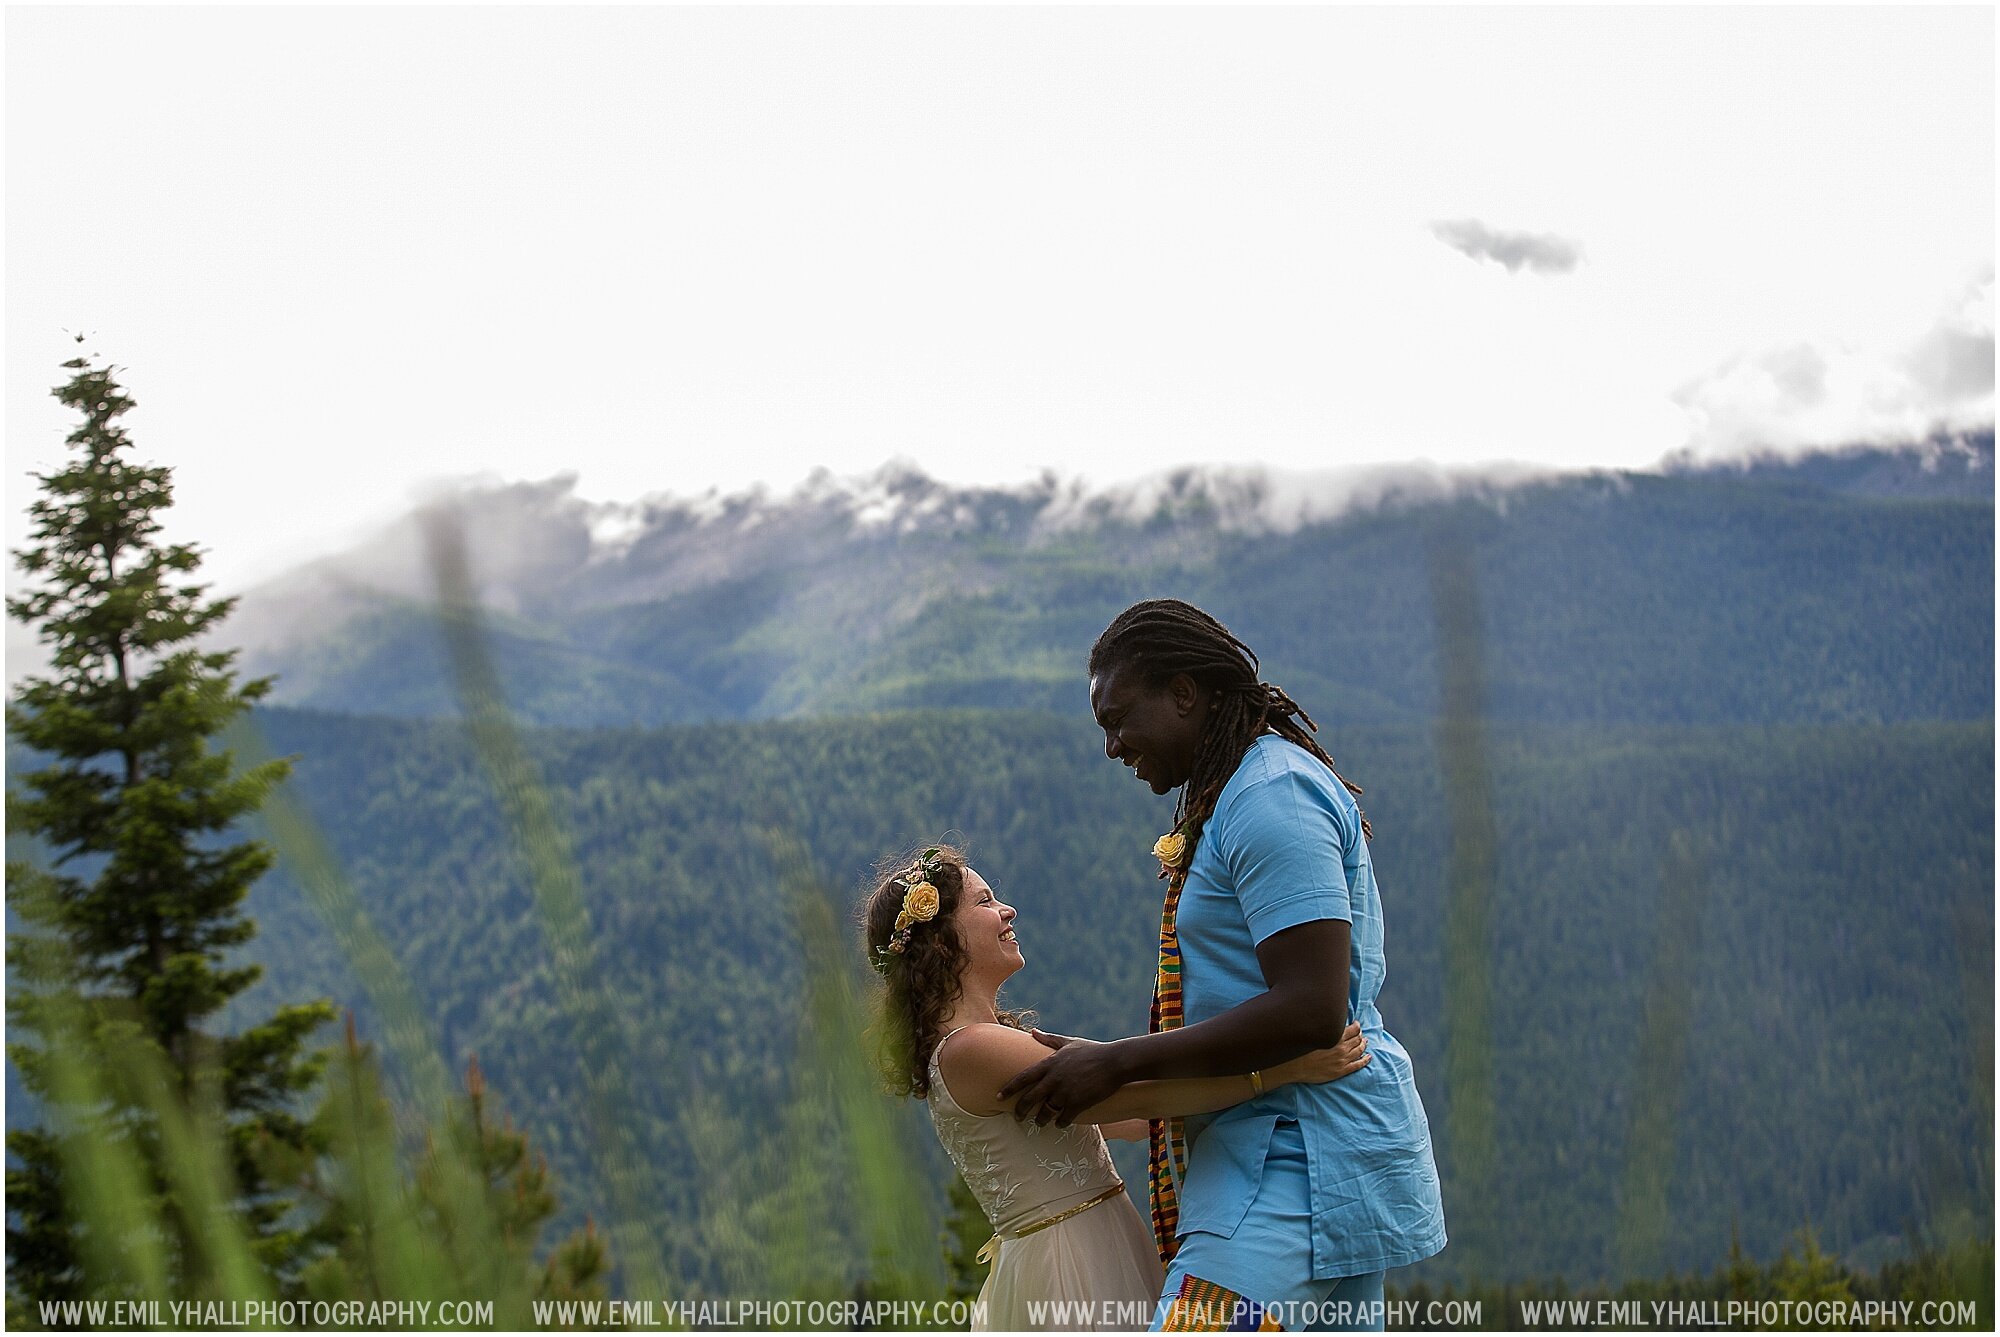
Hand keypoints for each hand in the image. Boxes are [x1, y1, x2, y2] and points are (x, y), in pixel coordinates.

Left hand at [996, 1032, 1124, 1126]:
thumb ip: (1048, 1039)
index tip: (998, 1096)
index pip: (1023, 1078)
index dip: (1009, 1088)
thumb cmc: (1092, 1051)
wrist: (1115, 1061)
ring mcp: (1065, 1092)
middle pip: (1029, 1099)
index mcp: (1049, 1064)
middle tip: (1017, 1117)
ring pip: (1045, 1112)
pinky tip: (1060, 1124)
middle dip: (1020, 1110)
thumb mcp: (1068, 1042)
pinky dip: (1060, 1123)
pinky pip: (1063, 1119)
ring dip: (1040, 1120)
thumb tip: (1032, 1031)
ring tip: (1039, 1123)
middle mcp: (1054, 1079)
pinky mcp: (1078, 1103)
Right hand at [1272, 1022, 1369, 1085]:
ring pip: (1359, 1050)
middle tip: (1361, 1034)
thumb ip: (1325, 1026)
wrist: (1295, 1066)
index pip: (1353, 1029)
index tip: (1356, 1025)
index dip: (1357, 1026)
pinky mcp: (1341, 1071)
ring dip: (1363, 1045)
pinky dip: (1365, 1060)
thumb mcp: (1313, 1032)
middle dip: (1360, 1035)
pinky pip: (1358, 1065)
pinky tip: (1368, 1057)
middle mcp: (1341, 1047)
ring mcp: (1342, 1059)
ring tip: (1365, 1042)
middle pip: (1357, 1039)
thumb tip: (1331, 1021)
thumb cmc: (1301, 1048)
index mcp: (1335, 1036)